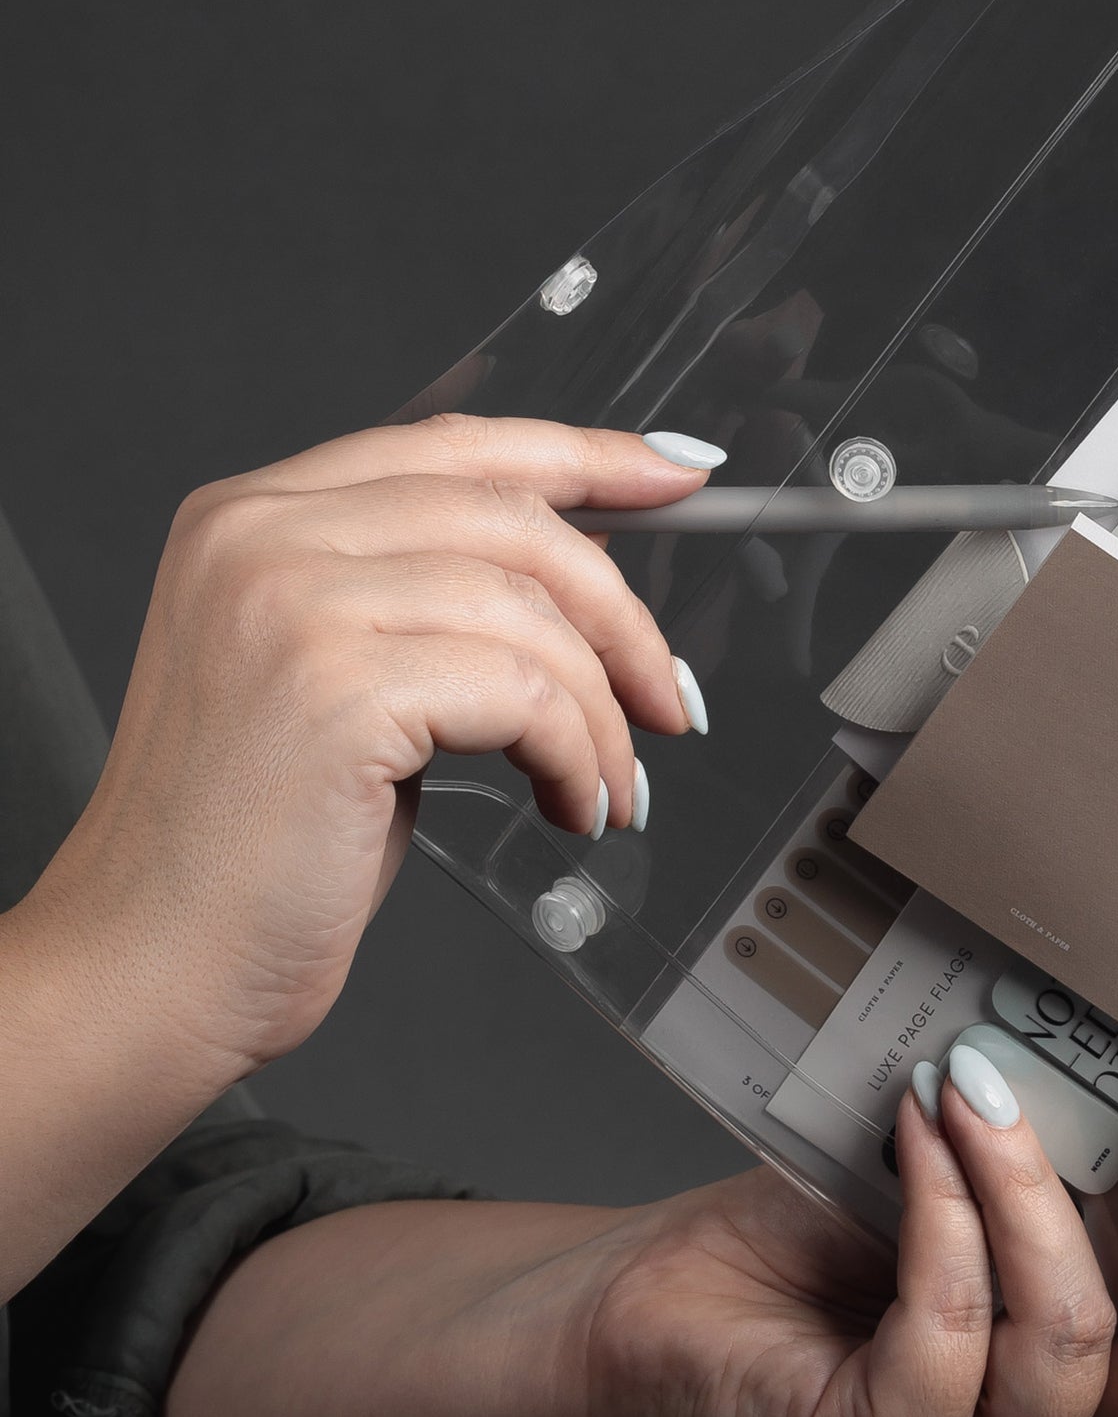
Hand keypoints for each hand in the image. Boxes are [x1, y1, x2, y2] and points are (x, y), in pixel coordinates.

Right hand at [15, 413, 713, 1081]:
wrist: (144, 969)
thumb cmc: (244, 852)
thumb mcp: (343, 685)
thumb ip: (433, 604)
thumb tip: (582, 571)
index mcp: (255, 518)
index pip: (455, 447)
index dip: (584, 456)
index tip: (674, 475)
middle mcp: (261, 536)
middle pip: (514, 518)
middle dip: (623, 615)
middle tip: (667, 697)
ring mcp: (291, 603)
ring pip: (532, 611)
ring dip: (603, 712)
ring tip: (608, 786)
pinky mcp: (334, 688)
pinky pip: (526, 690)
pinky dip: (577, 755)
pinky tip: (571, 807)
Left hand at [149, 1085, 1117, 1416]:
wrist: (645, 1320)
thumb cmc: (806, 1245)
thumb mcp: (964, 1181)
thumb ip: (1055, 1148)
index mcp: (1102, 1375)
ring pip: (1073, 1337)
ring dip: (1034, 1184)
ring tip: (980, 1083)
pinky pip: (948, 1326)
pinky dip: (942, 1206)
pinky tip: (913, 1131)